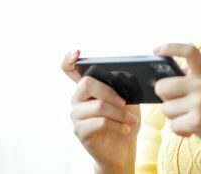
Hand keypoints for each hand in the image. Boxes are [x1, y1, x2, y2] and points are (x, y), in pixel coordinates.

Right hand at [61, 50, 140, 170]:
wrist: (122, 149)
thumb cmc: (123, 120)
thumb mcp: (128, 100)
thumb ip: (122, 87)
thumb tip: (122, 76)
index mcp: (87, 88)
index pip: (69, 70)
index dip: (69, 59)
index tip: (77, 52)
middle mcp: (77, 99)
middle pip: (86, 84)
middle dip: (109, 91)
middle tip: (124, 102)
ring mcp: (76, 115)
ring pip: (98, 106)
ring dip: (119, 113)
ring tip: (131, 120)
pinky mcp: (80, 131)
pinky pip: (100, 122)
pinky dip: (117, 125)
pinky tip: (125, 128)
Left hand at [153, 43, 200, 163]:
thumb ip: (195, 80)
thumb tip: (168, 74)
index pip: (189, 51)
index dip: (170, 47)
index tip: (156, 51)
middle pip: (163, 86)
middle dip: (164, 98)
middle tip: (176, 104)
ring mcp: (200, 103)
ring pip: (165, 108)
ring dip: (174, 117)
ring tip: (191, 119)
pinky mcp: (197, 121)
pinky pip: (172, 125)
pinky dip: (180, 131)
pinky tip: (192, 130)